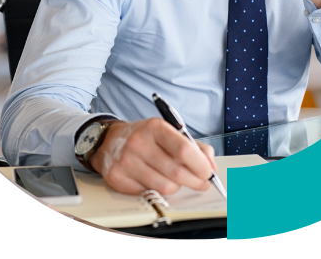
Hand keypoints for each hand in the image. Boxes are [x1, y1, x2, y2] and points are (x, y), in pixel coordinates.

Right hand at [88, 118, 216, 195]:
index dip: (200, 165)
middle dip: (195, 181)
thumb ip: (194, 147)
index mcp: (155, 127)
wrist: (109, 140)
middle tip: (202, 183)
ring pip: (165, 187)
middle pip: (176, 172)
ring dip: (176, 186)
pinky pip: (149, 194)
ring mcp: (126, 161)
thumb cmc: (145, 137)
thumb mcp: (169, 131)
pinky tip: (154, 179)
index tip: (209, 172)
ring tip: (175, 179)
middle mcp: (139, 143)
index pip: (183, 149)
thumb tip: (211, 166)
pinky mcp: (118, 179)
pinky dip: (157, 191)